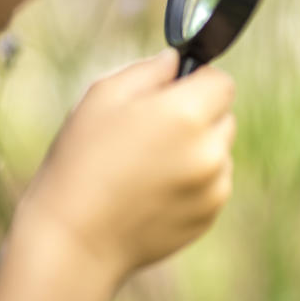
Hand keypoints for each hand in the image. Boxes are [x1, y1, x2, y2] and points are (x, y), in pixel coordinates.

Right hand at [13, 49, 235, 285]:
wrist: (74, 239)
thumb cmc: (80, 162)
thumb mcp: (102, 97)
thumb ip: (150, 70)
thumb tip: (178, 61)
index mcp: (186, 114)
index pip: (222, 82)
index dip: (198, 81)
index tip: (174, 90)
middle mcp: (210, 150)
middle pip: (225, 116)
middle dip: (198, 115)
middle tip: (153, 130)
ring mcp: (214, 186)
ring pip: (220, 151)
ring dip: (198, 150)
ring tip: (148, 165)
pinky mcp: (210, 214)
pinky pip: (213, 183)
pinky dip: (194, 181)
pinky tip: (153, 191)